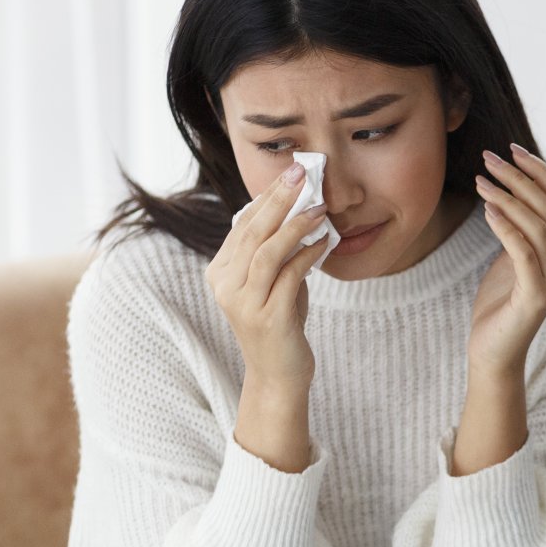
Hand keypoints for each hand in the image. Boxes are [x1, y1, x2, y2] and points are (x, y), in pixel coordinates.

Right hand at [205, 161, 331, 388]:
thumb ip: (275, 251)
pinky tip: (325, 241)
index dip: (267, 196)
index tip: (291, 172)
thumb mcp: (272, 281)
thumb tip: (298, 209)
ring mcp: (244, 303)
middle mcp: (225, 286)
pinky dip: (308, 255)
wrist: (278, 374)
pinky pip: (289, 276)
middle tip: (302, 173)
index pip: (242, 224)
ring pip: (266, 252)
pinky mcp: (267, 318)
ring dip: (295, 225)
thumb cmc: (279, 322)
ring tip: (319, 207)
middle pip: (252, 232)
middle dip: (278, 199)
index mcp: (220, 272)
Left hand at [470, 144, 545, 376]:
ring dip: (508, 197)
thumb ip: (520, 227)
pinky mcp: (537, 296)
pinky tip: (486, 209)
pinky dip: (506, 226)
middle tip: (488, 158)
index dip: (539, 170)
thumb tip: (510, 189)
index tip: (511, 149)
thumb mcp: (512, 255)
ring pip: (538, 225)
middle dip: (519, 177)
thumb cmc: (499, 302)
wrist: (494, 350)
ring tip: (481, 180)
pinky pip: (524, 252)